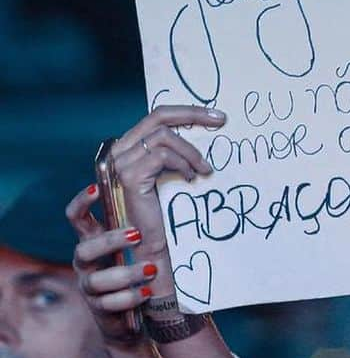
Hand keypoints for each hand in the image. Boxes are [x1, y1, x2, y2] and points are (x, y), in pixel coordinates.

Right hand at [66, 186, 155, 346]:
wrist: (133, 317)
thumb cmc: (136, 273)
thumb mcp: (135, 247)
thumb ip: (136, 226)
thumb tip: (154, 193)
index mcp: (92, 243)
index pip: (77, 219)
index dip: (81, 203)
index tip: (95, 189)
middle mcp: (85, 264)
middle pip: (84, 249)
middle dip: (110, 242)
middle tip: (137, 235)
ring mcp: (89, 287)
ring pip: (96, 280)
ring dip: (125, 273)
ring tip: (151, 269)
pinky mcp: (99, 309)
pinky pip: (109, 304)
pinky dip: (130, 297)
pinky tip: (148, 292)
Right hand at [106, 106, 224, 261]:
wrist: (154, 245)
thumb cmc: (166, 213)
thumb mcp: (173, 174)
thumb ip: (178, 153)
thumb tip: (207, 130)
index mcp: (130, 146)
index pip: (157, 116)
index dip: (187, 112)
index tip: (217, 116)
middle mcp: (120, 150)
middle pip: (158, 117)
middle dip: (193, 114)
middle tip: (221, 121)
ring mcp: (121, 162)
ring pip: (164, 137)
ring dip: (191, 152)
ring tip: (204, 170)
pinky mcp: (129, 176)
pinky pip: (162, 156)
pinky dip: (183, 164)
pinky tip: (191, 178)